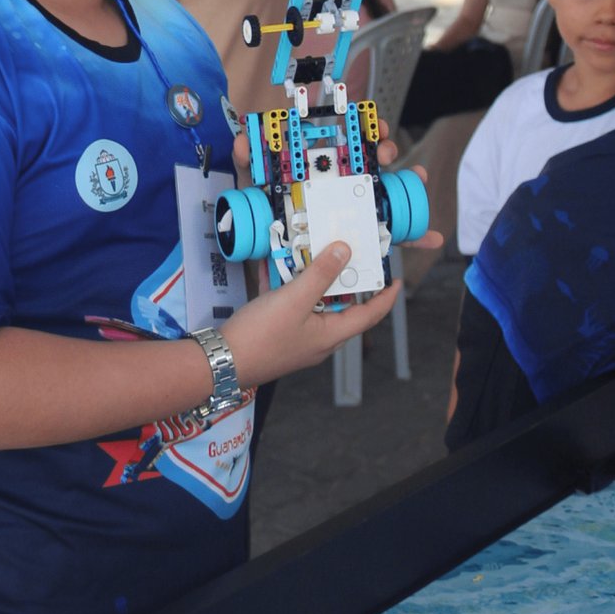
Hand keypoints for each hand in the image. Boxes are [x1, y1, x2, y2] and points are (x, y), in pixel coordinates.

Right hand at [222, 241, 400, 387]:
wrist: (220, 362)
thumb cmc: (261, 337)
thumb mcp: (294, 299)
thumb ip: (321, 274)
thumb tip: (345, 251)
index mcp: (330, 335)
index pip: (370, 315)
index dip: (385, 297)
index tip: (394, 279)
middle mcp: (318, 340)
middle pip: (340, 307)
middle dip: (340, 280)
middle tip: (343, 255)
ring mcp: (296, 338)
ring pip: (311, 304)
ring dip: (308, 280)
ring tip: (306, 255)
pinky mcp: (276, 335)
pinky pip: (287, 306)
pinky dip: (283, 287)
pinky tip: (272, 267)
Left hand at [228, 116, 444, 247]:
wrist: (270, 273)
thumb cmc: (262, 226)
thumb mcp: (252, 193)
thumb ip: (246, 167)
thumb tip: (242, 142)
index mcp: (316, 170)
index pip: (344, 141)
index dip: (361, 128)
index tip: (374, 122)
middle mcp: (338, 187)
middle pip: (368, 161)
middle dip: (385, 150)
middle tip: (388, 150)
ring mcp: (351, 213)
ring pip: (387, 196)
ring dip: (408, 187)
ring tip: (419, 177)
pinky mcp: (359, 242)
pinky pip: (390, 238)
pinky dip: (413, 237)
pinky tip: (428, 237)